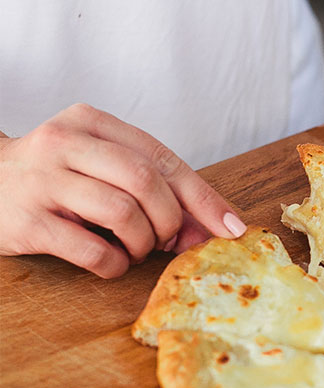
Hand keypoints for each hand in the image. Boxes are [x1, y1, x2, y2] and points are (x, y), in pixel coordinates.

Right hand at [0, 104, 246, 277]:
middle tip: (168, 242)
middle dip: (171, 220)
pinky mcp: (28, 221)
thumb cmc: (51, 178)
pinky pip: (92, 250)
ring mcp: (44, 181)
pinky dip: (115, 265)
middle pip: (147, 181)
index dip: (203, 196)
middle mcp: (65, 143)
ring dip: (142, 243)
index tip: (231, 226)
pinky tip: (111, 263)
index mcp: (91, 122)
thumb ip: (148, 188)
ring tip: (134, 250)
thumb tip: (206, 228)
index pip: (162, 157)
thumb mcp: (96, 166)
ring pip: (123, 213)